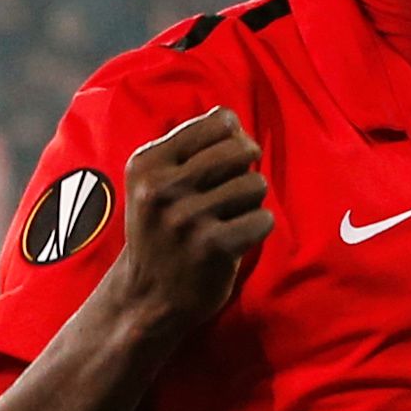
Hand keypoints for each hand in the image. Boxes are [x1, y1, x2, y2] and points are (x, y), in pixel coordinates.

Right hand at [117, 106, 274, 334]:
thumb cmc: (162, 231)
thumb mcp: (155, 184)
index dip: (235, 139)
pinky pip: (263, 219)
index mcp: (147, 163)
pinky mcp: (211, 247)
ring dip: (251, 202)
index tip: (225, 163)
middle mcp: (162, 188)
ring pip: (255, 183)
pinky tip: (235, 240)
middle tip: (231, 193)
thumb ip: (188, 146)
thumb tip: (226, 114)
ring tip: (229, 218)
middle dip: (246, 168)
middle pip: (241, 149)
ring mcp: (186, 218)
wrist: (147, 297)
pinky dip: (257, 228)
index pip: (220, 121)